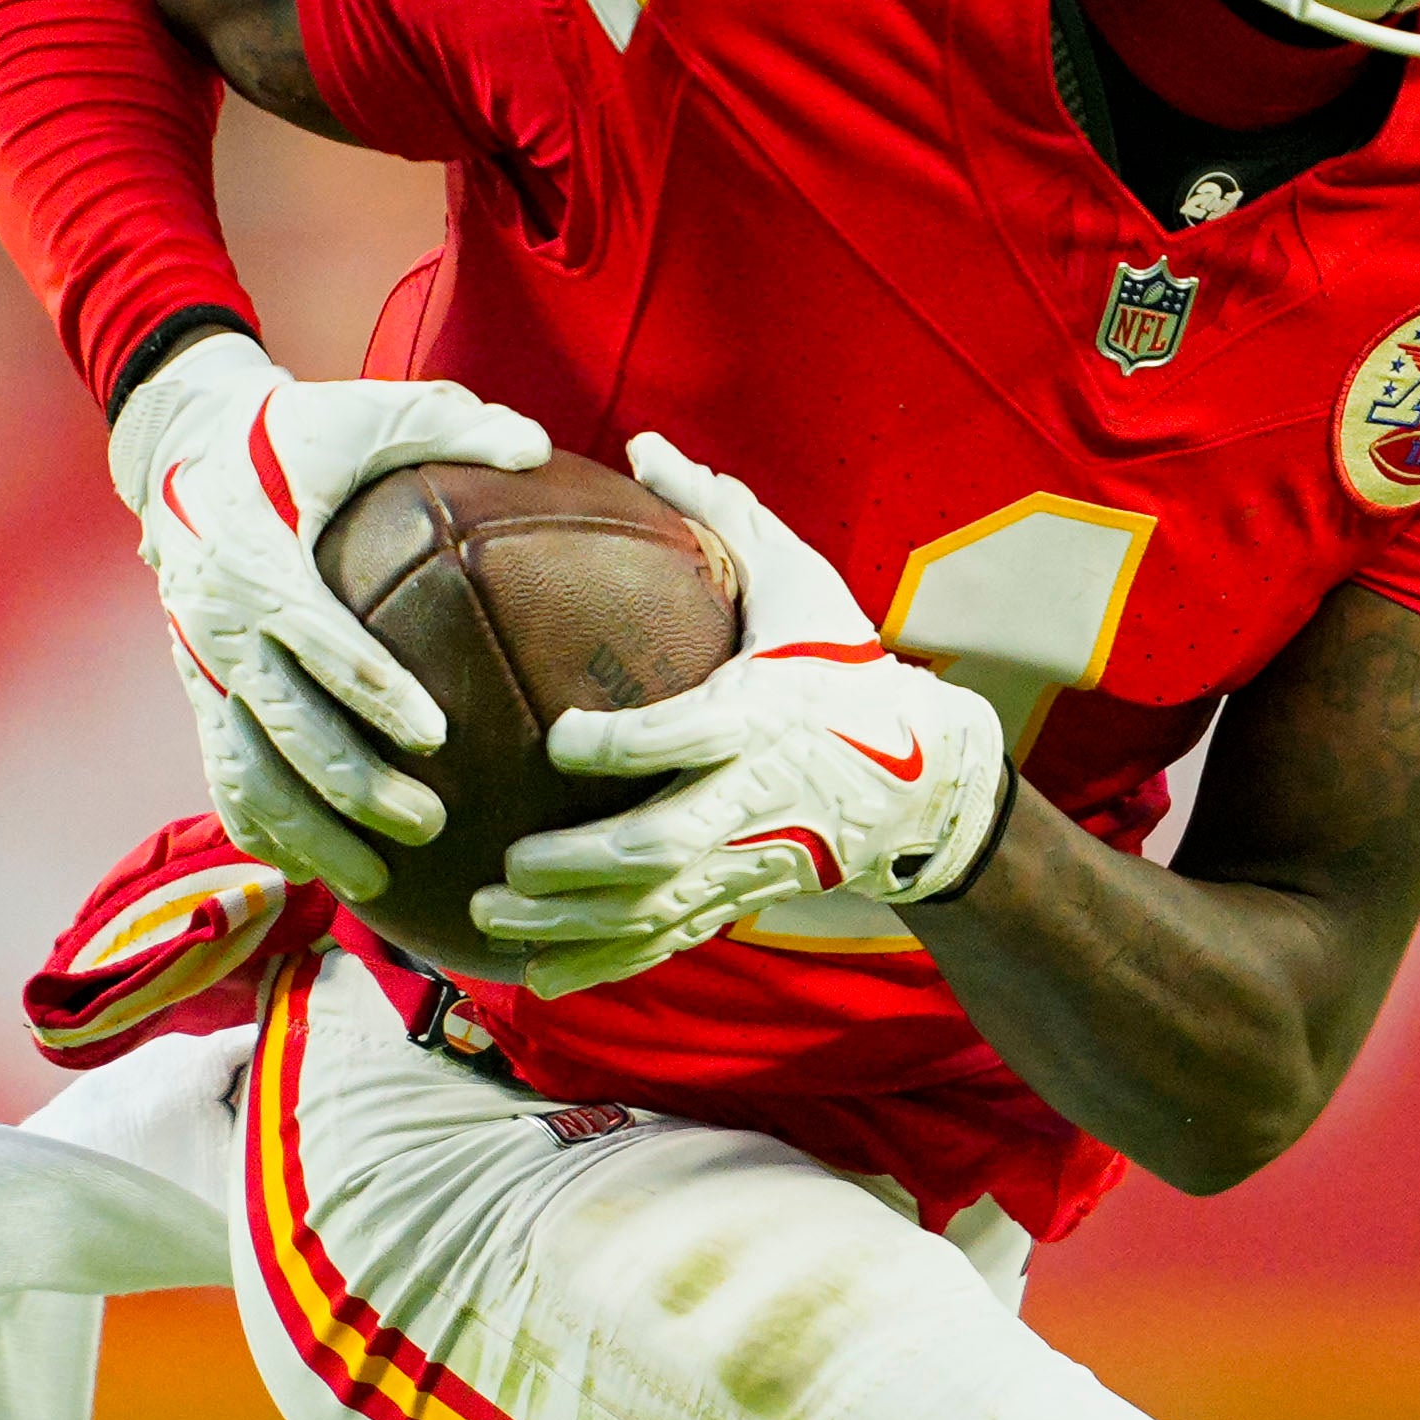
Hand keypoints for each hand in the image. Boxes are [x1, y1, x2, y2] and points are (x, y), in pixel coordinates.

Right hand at [106, 333, 550, 901]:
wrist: (183, 447)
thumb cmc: (294, 431)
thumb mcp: (363, 410)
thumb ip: (447, 422)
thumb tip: (535, 444)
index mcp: (255, 554)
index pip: (315, 634)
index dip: (372, 688)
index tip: (437, 734)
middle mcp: (217, 620)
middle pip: (285, 724)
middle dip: (354, 786)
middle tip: (431, 825)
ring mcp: (200, 665)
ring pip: (248, 771)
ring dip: (310, 834)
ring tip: (382, 883)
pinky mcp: (197, 693)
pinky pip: (224, 777)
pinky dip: (265, 831)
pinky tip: (319, 874)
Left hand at [466, 437, 1012, 991]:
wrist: (926, 774)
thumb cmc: (845, 663)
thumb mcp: (800, 583)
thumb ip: (719, 512)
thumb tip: (644, 442)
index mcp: (763, 714)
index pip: (688, 735)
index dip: (625, 745)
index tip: (561, 738)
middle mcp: (755, 797)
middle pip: (662, 845)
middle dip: (581, 863)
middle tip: (509, 861)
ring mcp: (749, 859)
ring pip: (655, 907)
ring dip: (572, 921)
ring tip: (492, 915)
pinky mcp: (742, 896)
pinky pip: (667, 941)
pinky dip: (602, 964)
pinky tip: (536, 978)